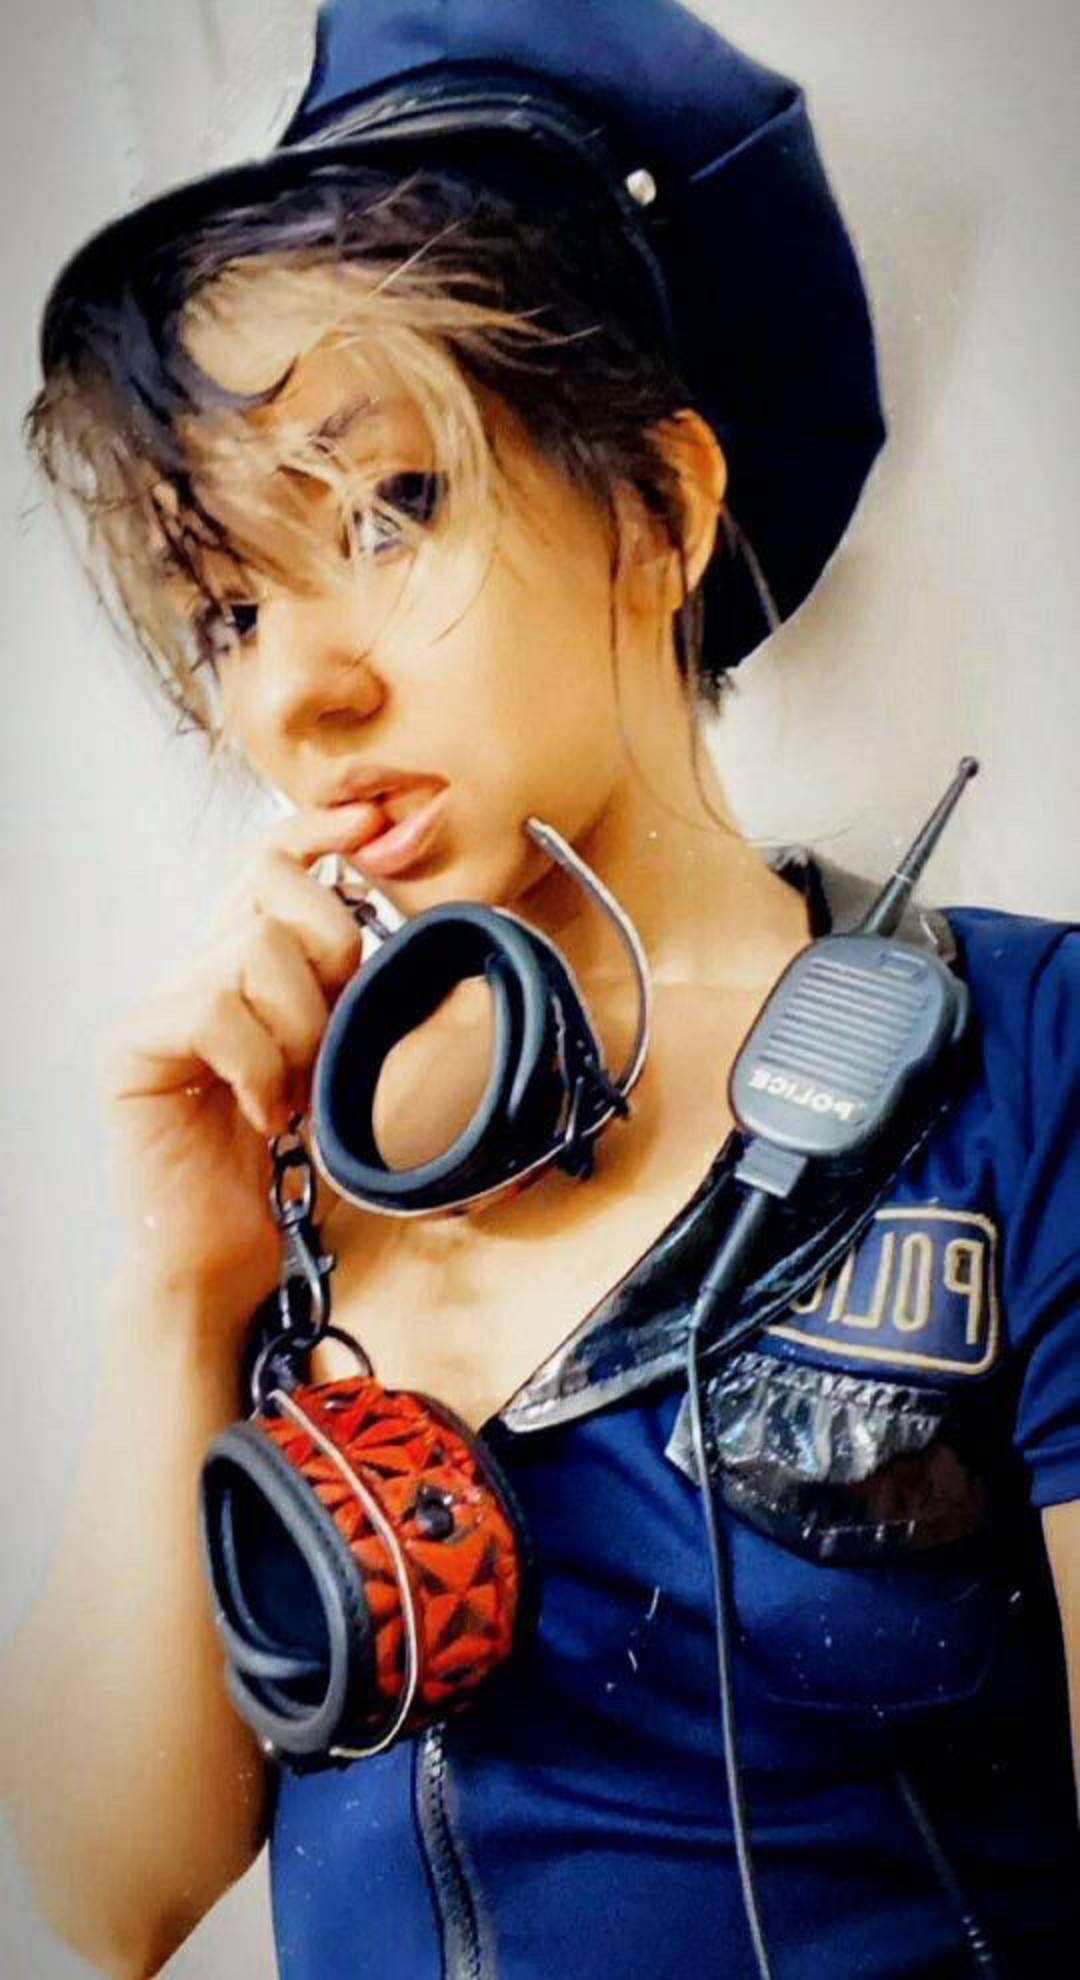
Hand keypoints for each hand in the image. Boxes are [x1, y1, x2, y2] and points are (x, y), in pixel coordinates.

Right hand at [96, 800, 381, 1336]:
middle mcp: (194, 969)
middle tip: (334, 1038)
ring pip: (252, 950)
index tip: (373, 820)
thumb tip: (420, 924)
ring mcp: (156, 1006)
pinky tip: (265, 1114)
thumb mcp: (348, 1060)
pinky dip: (259, 1065)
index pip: (267, 858)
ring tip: (296, 1092)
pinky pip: (213, 1010)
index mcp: (244, 965)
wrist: (227, 1256)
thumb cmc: (290, 1167)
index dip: (317, 828)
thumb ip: (361, 992)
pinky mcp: (131, 1047)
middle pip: (270, 889)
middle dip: (332, 952)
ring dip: (300, 1027)